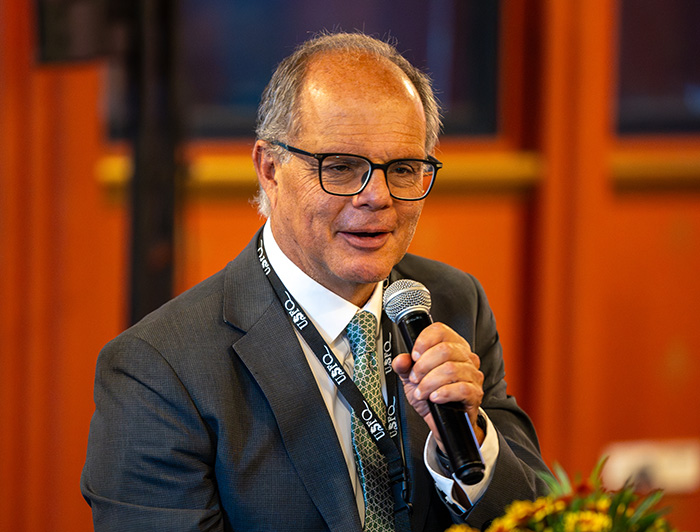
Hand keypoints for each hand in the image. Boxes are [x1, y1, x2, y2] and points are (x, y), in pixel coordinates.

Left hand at [392, 322, 484, 448]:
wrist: (441, 422)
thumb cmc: (430, 396)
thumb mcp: (411, 379)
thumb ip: (404, 367)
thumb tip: (401, 359)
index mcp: (451, 347)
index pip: (440, 331)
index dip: (424, 341)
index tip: (414, 356)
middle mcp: (465, 358)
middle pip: (444, 349)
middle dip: (423, 366)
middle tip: (415, 379)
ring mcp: (473, 375)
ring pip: (450, 369)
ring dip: (429, 382)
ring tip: (421, 392)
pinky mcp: (475, 394)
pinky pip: (461, 388)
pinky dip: (443, 393)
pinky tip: (434, 397)